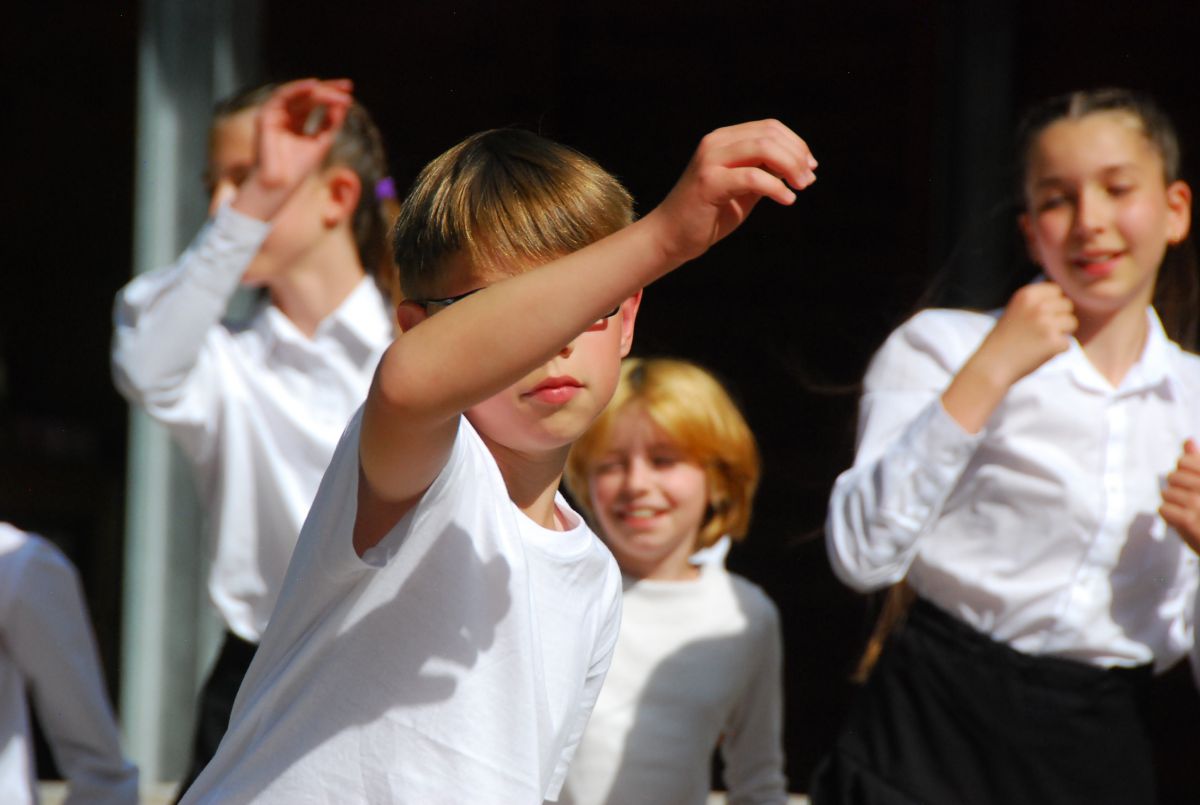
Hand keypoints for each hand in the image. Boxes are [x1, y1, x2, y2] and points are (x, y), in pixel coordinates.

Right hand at [233, 78, 353, 219]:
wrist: (279, 186)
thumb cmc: (297, 170)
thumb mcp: (321, 142)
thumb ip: (330, 123)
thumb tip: (344, 103)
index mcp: (295, 123)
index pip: (313, 103)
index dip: (331, 96)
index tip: (349, 94)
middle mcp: (283, 116)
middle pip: (307, 95)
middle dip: (328, 89)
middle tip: (347, 86)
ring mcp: (274, 114)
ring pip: (297, 94)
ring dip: (318, 90)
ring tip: (337, 90)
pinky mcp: (265, 115)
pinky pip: (282, 96)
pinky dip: (297, 88)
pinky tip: (314, 86)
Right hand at [646, 119, 816, 264]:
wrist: (672, 237)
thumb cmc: (709, 214)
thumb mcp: (744, 188)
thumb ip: (765, 172)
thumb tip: (800, 165)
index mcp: (724, 139)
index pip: (769, 128)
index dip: (796, 144)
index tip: (810, 168)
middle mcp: (715, 143)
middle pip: (769, 135)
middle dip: (797, 155)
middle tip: (808, 180)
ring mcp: (710, 160)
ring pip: (763, 149)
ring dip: (790, 167)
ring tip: (800, 188)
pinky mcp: (709, 182)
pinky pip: (752, 177)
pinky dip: (776, 188)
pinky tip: (787, 200)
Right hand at [941, 282, 1074, 432]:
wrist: (992, 366)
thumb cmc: (1003, 341)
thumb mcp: (1015, 311)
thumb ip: (1036, 302)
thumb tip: (1064, 299)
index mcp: (1026, 295)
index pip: (1056, 290)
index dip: (1052, 303)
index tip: (1040, 316)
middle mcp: (1038, 306)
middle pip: (1067, 305)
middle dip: (1059, 318)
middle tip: (1040, 332)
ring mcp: (1047, 324)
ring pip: (1072, 323)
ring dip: (1061, 334)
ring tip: (1040, 342)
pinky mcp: (1053, 342)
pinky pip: (1068, 344)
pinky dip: (1057, 351)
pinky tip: (1039, 353)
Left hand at [1161, 439, 1199, 553]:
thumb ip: (1197, 462)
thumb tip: (1187, 440)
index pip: (1183, 461)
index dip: (1183, 471)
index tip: (1193, 483)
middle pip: (1172, 477)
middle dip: (1177, 489)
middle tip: (1192, 501)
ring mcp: (1199, 504)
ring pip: (1166, 494)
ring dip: (1174, 504)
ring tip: (1190, 512)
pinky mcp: (1190, 522)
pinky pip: (1164, 509)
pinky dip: (1170, 516)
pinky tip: (1182, 520)